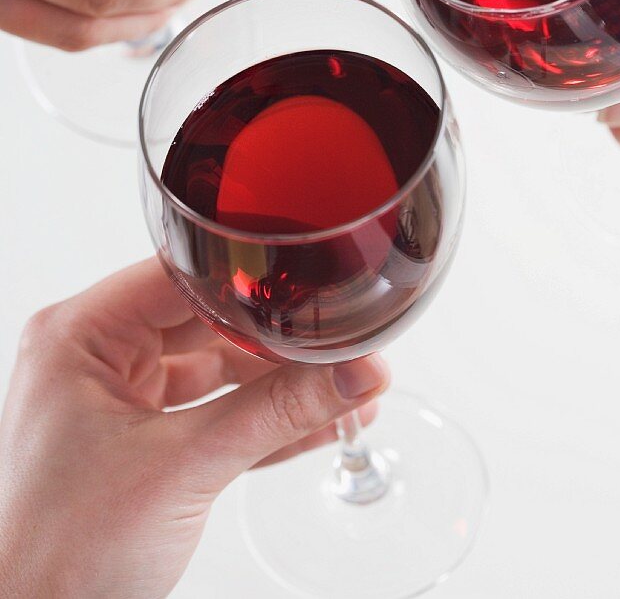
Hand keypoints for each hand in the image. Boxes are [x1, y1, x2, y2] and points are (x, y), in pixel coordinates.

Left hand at [0, 258, 387, 598]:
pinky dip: (260, 422)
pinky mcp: (141, 441)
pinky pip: (213, 414)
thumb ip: (274, 415)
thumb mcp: (182, 467)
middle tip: (339, 341)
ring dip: (278, 384)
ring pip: (216, 369)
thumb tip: (350, 375)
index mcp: (79, 336)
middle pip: (206, 322)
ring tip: (342, 384)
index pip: (181, 277)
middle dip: (276, 339)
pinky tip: (315, 423)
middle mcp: (95, 357)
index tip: (313, 283)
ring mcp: (119, 400)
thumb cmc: (56, 554)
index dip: (250, 279)